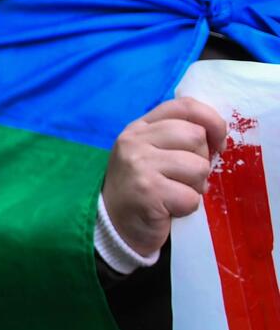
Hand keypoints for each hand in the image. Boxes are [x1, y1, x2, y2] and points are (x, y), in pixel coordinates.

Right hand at [102, 96, 225, 257]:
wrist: (111, 222)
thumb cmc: (141, 186)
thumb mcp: (152, 152)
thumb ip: (177, 137)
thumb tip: (217, 139)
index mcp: (140, 127)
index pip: (185, 107)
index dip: (212, 121)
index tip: (217, 144)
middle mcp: (135, 141)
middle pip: (196, 137)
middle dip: (201, 161)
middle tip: (183, 178)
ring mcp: (139, 165)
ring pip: (198, 167)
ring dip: (195, 186)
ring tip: (175, 192)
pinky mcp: (147, 191)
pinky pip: (191, 197)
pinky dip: (187, 207)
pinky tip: (169, 208)